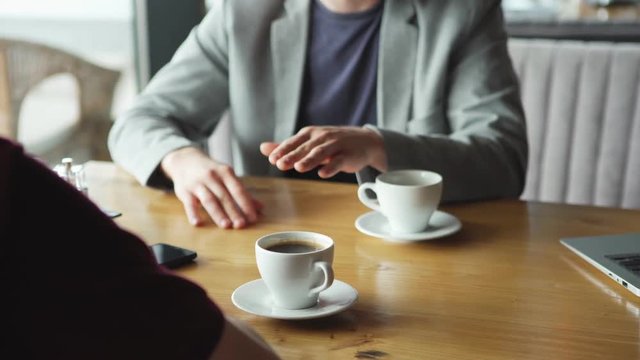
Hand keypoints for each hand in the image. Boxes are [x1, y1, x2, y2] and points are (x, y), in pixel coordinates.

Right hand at [161, 147, 261, 228]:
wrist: (185, 159)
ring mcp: (197, 183)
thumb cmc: (211, 171)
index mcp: (225, 172)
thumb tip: (260, 207)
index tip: (253, 217)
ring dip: (218, 213)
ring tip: (226, 225)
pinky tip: (198, 223)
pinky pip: (189, 203)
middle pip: (225, 196)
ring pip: (209, 200)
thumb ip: (242, 192)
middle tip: (241, 225)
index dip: (246, 204)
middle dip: (234, 211)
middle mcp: (212, 177)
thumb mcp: (226, 176)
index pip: (238, 189)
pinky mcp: (184, 191)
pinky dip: (193, 213)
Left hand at [259, 126, 386, 177]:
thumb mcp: (309, 143)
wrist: (364, 142)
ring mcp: (336, 145)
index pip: (293, 142)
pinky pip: (339, 161)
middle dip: (292, 156)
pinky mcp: (349, 155)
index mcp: (310, 134)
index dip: (283, 150)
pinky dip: (331, 167)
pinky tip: (323, 173)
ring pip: (321, 153)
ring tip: (299, 168)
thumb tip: (263, 148)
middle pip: (305, 147)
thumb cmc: (332, 143)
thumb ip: (287, 147)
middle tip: (280, 165)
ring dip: (310, 160)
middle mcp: (322, 137)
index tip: (272, 159)